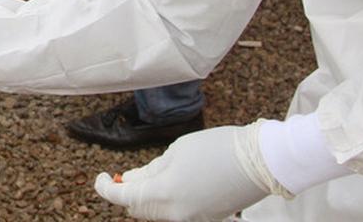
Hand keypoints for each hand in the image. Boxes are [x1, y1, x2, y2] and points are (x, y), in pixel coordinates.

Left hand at [94, 123, 289, 220]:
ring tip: (150, 176)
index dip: (106, 188)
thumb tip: (132, 180)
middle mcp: (176, 214)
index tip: (101, 177)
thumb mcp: (176, 151)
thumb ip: (151, 170)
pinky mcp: (208, 219)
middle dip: (128, 193)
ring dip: (148, 198)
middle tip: (126, 175)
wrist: (261, 162)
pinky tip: (173, 184)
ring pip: (158, 214)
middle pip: (140, 209)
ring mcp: (193, 220)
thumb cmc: (218, 149)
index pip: (123, 198)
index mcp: (164, 194)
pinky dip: (168, 202)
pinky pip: (178, 213)